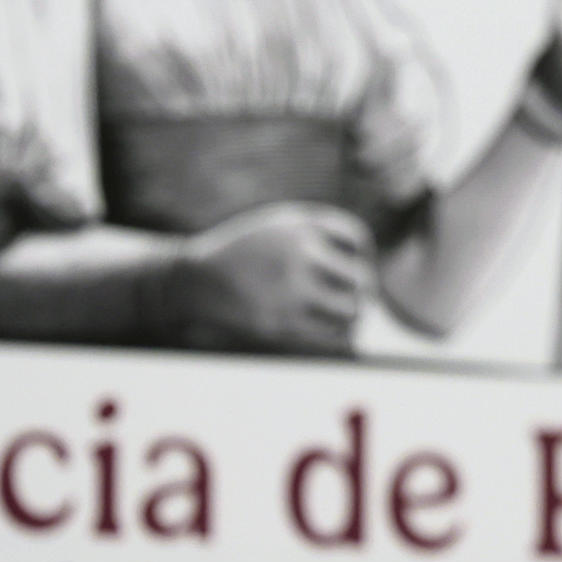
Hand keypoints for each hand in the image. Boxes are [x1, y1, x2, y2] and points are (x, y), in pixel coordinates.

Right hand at [167, 203, 373, 354]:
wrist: (196, 281)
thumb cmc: (247, 252)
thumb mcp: (280, 225)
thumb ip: (320, 232)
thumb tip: (366, 260)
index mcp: (299, 226)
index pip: (356, 238)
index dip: (362, 253)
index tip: (353, 263)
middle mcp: (297, 254)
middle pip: (358, 277)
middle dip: (361, 288)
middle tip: (357, 296)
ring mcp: (289, 290)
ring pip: (350, 309)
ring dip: (354, 315)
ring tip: (350, 316)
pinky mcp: (279, 323)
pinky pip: (330, 335)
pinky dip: (341, 335)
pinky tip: (338, 332)